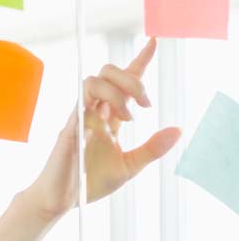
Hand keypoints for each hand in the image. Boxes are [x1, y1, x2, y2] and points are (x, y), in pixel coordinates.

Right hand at [23, 38, 181, 220]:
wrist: (63, 198)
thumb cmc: (90, 180)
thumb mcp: (130, 166)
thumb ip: (152, 148)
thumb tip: (177, 129)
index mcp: (108, 116)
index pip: (123, 81)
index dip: (138, 60)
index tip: (153, 43)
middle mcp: (92, 111)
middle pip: (107, 73)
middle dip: (131, 80)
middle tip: (146, 104)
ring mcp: (78, 118)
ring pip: (92, 82)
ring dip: (116, 94)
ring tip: (129, 118)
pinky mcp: (67, 130)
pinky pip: (78, 108)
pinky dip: (95, 113)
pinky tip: (103, 131)